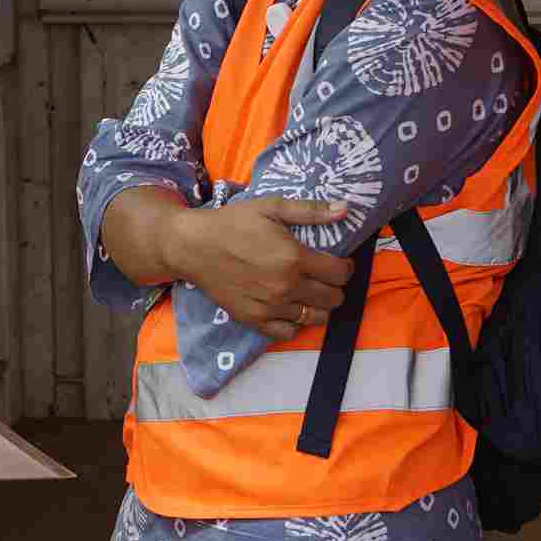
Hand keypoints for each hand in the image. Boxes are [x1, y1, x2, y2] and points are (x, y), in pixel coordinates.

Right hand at [166, 199, 355, 340]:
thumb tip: (346, 209)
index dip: (345, 268)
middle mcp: (286, 286)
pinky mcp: (254, 319)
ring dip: (320, 307)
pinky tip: (291, 308)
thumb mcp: (272, 207)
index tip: (339, 263)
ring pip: (315, 318)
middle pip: (333, 298)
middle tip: (325, 277)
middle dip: (335, 287)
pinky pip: (288, 332)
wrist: (194, 246)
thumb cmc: (233, 223)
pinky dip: (295, 323)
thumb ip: (311, 211)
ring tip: (311, 293)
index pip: (340, 274)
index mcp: (294, 258)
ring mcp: (271, 306)